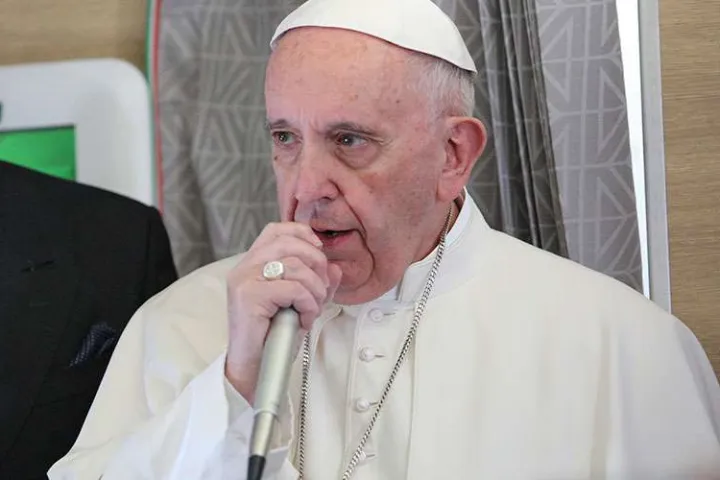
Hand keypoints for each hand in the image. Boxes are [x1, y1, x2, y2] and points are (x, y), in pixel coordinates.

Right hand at [224, 222, 341, 401]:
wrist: (254, 369)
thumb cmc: (274, 337)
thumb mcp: (301, 304)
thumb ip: (318, 284)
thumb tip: (335, 268)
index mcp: (252, 263)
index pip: (277, 229)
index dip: (303, 235)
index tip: (319, 255)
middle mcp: (244, 267)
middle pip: (290, 243)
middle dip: (317, 265)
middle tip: (321, 291)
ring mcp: (244, 279)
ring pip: (296, 266)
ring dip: (315, 290)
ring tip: (312, 310)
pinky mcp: (249, 295)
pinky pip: (294, 288)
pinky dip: (308, 304)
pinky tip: (304, 320)